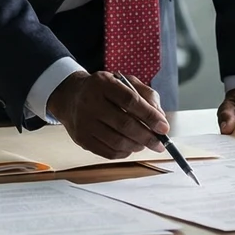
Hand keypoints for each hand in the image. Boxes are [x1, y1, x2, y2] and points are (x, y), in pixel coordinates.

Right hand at [48, 71, 168, 158]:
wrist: (70, 96)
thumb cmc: (103, 89)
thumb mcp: (124, 81)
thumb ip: (146, 95)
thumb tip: (160, 118)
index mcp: (103, 83)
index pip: (130, 101)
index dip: (149, 116)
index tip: (163, 127)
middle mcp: (90, 102)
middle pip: (124, 124)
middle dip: (147, 137)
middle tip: (160, 143)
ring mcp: (84, 122)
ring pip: (117, 141)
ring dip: (137, 146)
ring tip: (145, 144)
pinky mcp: (81, 139)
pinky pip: (108, 152)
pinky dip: (124, 152)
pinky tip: (130, 146)